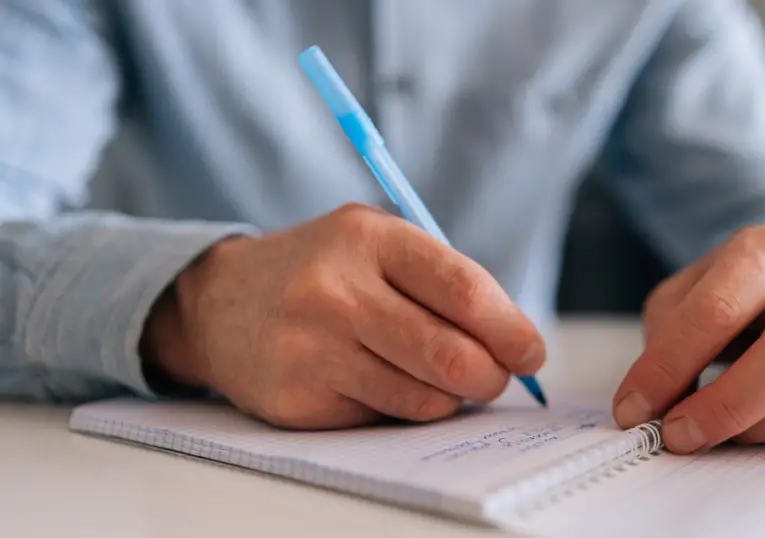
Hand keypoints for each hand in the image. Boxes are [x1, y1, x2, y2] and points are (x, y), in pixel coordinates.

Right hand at [141, 203, 544, 428]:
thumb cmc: (322, 271)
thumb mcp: (374, 243)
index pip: (463, 289)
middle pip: (451, 356)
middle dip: (491, 377)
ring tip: (438, 377)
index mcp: (369, 238)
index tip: (531, 352)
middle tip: (495, 377)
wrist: (220, 302)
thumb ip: (441, 281)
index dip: (510, 329)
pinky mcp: (297, 399)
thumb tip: (514, 343)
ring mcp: (312, 349)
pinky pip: (386, 419)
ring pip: (425, 399)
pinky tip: (386, 384)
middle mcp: (337, 291)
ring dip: (451, 397)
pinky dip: (406, 409)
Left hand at [612, 226, 764, 453]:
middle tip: (677, 435)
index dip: (669, 366)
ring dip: (757, 428)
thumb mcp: (679, 301)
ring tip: (712, 431)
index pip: (718, 310)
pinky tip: (746, 428)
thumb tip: (648, 411)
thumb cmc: (724, 298)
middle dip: (728, 404)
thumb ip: (662, 349)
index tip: (631, 409)